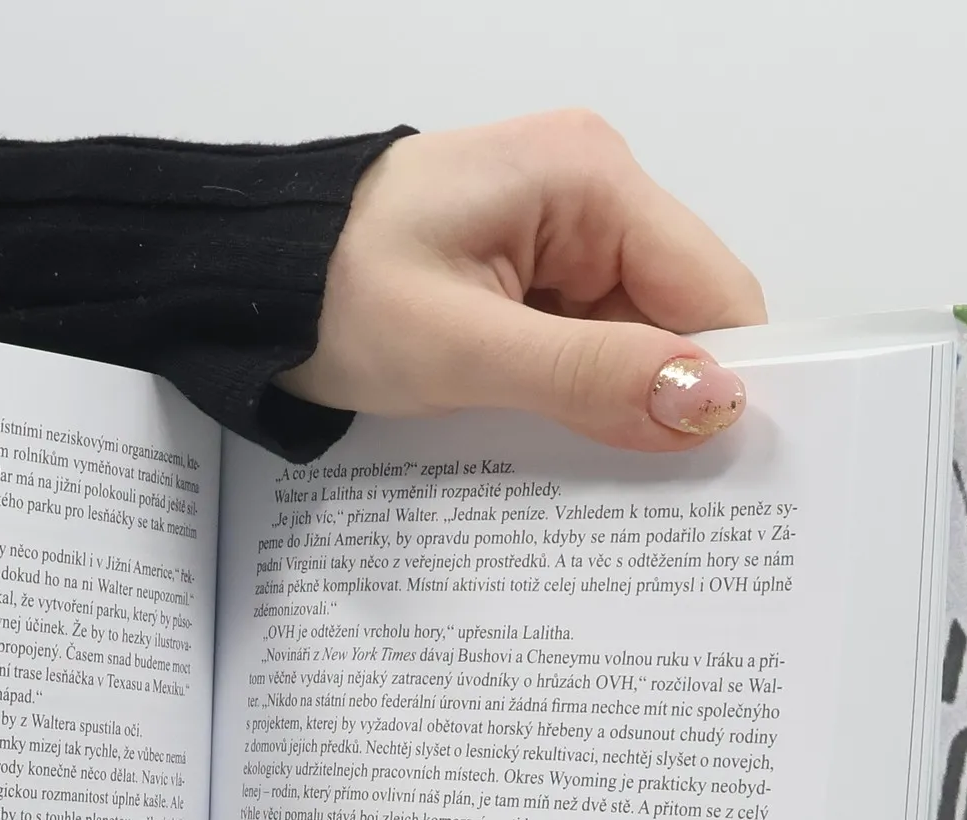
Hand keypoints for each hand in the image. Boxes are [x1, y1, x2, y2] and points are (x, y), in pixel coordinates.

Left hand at [283, 111, 766, 448]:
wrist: (243, 283)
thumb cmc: (330, 296)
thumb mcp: (462, 349)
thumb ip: (589, 376)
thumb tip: (713, 402)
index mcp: (587, 177)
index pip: (712, 289)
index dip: (723, 381)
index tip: (720, 474)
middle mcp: (588, 190)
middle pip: (678, 318)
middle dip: (663, 400)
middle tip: (648, 495)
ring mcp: (557, 231)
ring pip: (631, 340)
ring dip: (611, 405)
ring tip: (578, 468)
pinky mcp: (526, 272)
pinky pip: (582, 343)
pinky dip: (573, 394)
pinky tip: (547, 438)